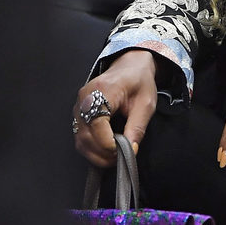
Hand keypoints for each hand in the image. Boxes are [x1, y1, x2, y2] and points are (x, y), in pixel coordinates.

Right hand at [73, 50, 157, 167]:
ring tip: (114, 156)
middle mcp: (85, 98)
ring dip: (96, 154)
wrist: (130, 66)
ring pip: (80, 139)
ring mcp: (79, 105)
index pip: (97, 124)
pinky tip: (106, 150)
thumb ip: (137, 127)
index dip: (107, 143)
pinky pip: (80, 136)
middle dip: (102, 153)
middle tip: (120, 158)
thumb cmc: (139, 81)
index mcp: (102, 91)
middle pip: (85, 135)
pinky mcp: (78, 113)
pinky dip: (91, 148)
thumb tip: (131, 150)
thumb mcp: (146, 103)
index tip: (122, 151)